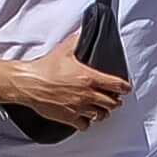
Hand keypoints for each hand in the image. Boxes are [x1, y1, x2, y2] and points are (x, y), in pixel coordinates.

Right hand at [0, 45, 128, 132]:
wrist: (30, 83)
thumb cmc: (45, 68)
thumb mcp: (64, 50)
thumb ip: (77, 41)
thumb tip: (82, 32)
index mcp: (89, 78)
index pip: (116, 85)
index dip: (124, 88)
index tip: (126, 89)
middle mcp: (87, 94)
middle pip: (112, 103)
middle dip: (114, 101)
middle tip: (113, 99)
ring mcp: (79, 108)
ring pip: (101, 115)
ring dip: (102, 112)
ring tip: (100, 109)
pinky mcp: (69, 117)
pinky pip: (85, 125)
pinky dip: (87, 122)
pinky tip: (84, 117)